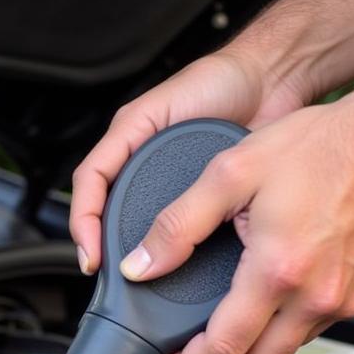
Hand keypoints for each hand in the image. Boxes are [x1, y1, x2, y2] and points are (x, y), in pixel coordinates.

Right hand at [70, 49, 308, 274]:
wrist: (270, 83)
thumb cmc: (218, 81)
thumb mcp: (154, 109)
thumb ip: (125, 145)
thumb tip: (104, 194)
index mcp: (127, 144)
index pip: (88, 187)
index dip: (83, 224)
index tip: (91, 254)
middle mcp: (145, 167)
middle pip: (108, 213)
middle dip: (101, 244)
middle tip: (105, 270)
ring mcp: (172, 186)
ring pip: (140, 226)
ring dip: (132, 249)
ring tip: (132, 272)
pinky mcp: (203, 199)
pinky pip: (181, 229)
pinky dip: (170, 246)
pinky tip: (170, 258)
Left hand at [119, 89, 353, 353]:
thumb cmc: (326, 148)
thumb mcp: (231, 173)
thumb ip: (177, 225)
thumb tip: (139, 265)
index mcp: (277, 270)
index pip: (222, 347)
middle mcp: (312, 296)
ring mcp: (337, 301)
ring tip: (209, 341)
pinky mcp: (351, 298)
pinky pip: (303, 335)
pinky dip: (272, 336)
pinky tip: (253, 316)